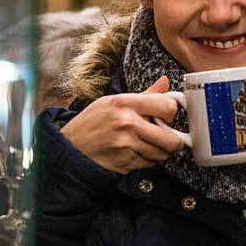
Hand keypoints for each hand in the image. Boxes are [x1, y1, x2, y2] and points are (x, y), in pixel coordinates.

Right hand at [60, 76, 184, 173]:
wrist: (71, 147)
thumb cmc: (92, 123)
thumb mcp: (112, 101)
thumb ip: (144, 95)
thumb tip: (165, 82)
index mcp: (124, 103)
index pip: (167, 106)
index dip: (170, 112)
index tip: (166, 115)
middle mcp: (127, 124)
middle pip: (171, 139)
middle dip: (173, 140)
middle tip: (167, 137)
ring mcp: (126, 146)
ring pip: (162, 154)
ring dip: (159, 151)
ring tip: (146, 143)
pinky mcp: (125, 163)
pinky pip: (149, 164)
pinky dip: (146, 160)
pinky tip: (135, 152)